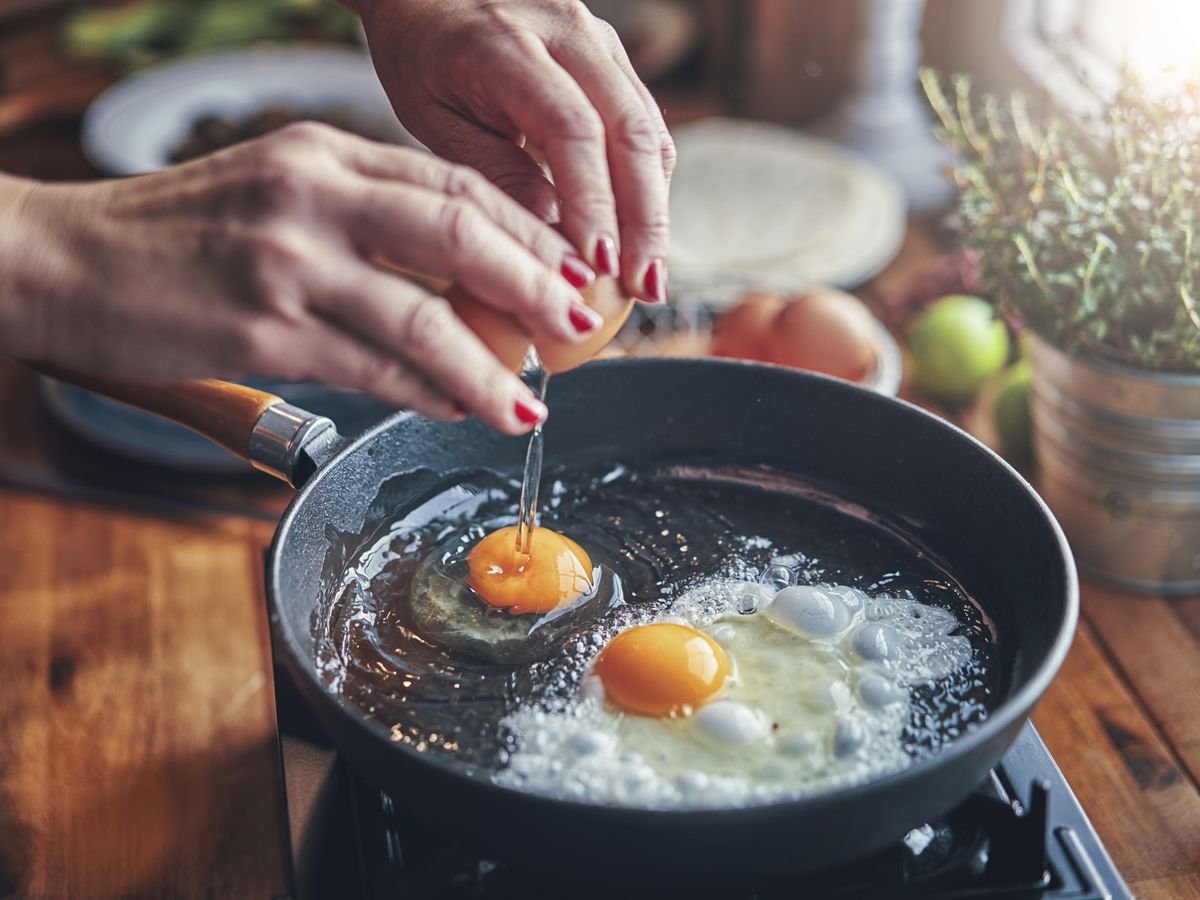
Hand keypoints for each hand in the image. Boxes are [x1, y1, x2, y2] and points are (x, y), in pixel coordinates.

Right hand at [0, 123, 605, 433]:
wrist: (61, 262)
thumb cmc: (175, 235)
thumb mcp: (274, 193)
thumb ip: (360, 217)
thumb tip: (455, 277)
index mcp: (321, 153)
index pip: (452, 183)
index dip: (525, 230)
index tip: (566, 268)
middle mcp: (311, 195)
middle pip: (458, 232)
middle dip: (535, 284)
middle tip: (578, 323)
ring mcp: (287, 262)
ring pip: (425, 316)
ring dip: (491, 367)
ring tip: (530, 401)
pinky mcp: (264, 331)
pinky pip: (374, 368)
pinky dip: (428, 393)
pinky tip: (460, 408)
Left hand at [357, 0, 674, 303]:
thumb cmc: (421, 54)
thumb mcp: (434, 117)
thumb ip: (493, 172)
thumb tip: (553, 242)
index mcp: (507, 45)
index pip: (573, 130)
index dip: (594, 204)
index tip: (598, 267)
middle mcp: (568, 32)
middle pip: (630, 132)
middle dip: (644, 220)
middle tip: (644, 287)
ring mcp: (599, 40)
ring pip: (649, 131)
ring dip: (655, 209)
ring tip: (649, 274)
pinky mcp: (613, 57)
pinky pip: (644, 126)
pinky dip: (646, 185)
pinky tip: (638, 235)